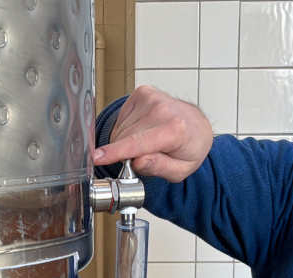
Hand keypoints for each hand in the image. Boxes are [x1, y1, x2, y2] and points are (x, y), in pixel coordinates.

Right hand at [93, 85, 213, 182]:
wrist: (196, 126)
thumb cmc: (188, 148)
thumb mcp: (181, 170)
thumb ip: (160, 167)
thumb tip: (138, 161)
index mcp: (175, 130)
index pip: (138, 143)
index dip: (115, 151)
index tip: (97, 157)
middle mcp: (162, 110)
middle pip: (125, 139)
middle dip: (127, 153)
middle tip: (146, 156)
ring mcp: (151, 98)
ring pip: (120, 130)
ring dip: (127, 141)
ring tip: (148, 141)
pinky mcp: (142, 93)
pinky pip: (121, 120)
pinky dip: (127, 129)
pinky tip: (143, 129)